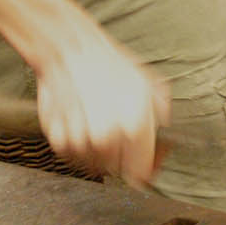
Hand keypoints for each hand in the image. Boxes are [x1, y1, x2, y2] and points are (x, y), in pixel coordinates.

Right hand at [31, 15, 170, 186]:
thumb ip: (163, 115)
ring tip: (97, 122)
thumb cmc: (109, 64)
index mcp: (134, 127)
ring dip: (97, 151)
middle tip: (117, 131)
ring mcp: (80, 140)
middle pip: (117, 169)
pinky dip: (77, 145)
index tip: (142, 163)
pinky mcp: (58, 139)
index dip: (143, 169)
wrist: (70, 50)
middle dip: (121, 156)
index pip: (141, 174)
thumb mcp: (150, 83)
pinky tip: (81, 123)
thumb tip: (167, 135)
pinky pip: (73, 155)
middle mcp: (106, 138)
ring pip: (94, 164)